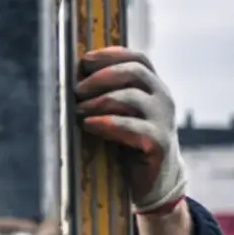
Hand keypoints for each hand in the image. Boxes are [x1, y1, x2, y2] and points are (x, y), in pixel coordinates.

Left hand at [74, 46, 186, 213]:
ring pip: (131, 97)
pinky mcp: (158, 143)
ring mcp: (163, 120)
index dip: (111, 55)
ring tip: (78, 110)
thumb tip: (71, 79)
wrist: (154, 179)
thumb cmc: (128, 141)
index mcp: (153, 87)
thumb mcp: (119, 112)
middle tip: (76, 89)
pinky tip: (89, 125)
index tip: (85, 60)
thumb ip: (106, 94)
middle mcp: (162, 98)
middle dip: (100, 77)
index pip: (137, 58)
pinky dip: (107, 123)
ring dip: (99, 101)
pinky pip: (132, 127)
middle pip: (134, 72)